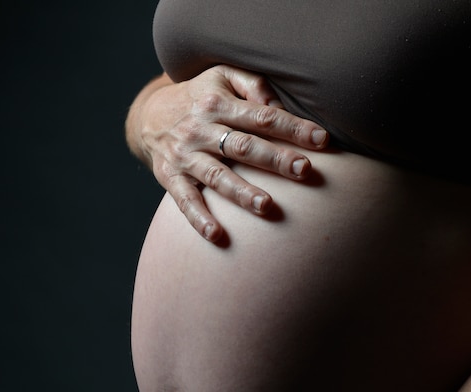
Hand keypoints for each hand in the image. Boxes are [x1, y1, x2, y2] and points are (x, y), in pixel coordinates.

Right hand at [128, 65, 329, 241]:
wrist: (149, 115)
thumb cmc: (201, 97)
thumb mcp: (222, 77)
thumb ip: (253, 85)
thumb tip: (277, 105)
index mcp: (218, 104)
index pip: (262, 116)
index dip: (292, 127)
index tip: (322, 140)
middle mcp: (200, 129)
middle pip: (243, 146)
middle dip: (275, 159)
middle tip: (304, 170)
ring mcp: (185, 156)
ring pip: (217, 176)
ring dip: (242, 192)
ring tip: (267, 206)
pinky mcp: (170, 178)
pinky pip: (185, 201)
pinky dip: (199, 219)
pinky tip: (218, 235)